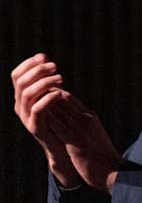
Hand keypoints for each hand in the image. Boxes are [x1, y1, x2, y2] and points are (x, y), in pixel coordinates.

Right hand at [11, 54, 80, 187]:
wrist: (63, 146)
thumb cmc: (60, 118)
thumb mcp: (51, 97)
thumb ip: (46, 81)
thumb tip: (45, 59)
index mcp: (22, 96)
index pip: (17, 75)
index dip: (28, 64)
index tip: (44, 56)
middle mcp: (20, 105)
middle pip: (21, 82)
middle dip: (37, 70)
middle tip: (55, 66)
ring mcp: (26, 117)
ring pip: (27, 94)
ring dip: (44, 82)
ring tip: (61, 77)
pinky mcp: (35, 127)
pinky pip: (37, 109)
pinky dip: (48, 98)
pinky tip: (61, 92)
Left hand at [40, 91, 123, 192]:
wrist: (112, 170)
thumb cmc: (103, 154)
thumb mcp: (95, 133)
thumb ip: (84, 125)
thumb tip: (72, 121)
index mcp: (91, 116)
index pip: (70, 98)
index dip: (54, 94)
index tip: (41, 96)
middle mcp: (86, 119)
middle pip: (62, 100)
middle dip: (46, 97)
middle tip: (31, 96)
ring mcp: (80, 129)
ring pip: (58, 110)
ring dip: (43, 106)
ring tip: (29, 105)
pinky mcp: (74, 141)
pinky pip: (56, 126)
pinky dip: (46, 120)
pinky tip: (36, 120)